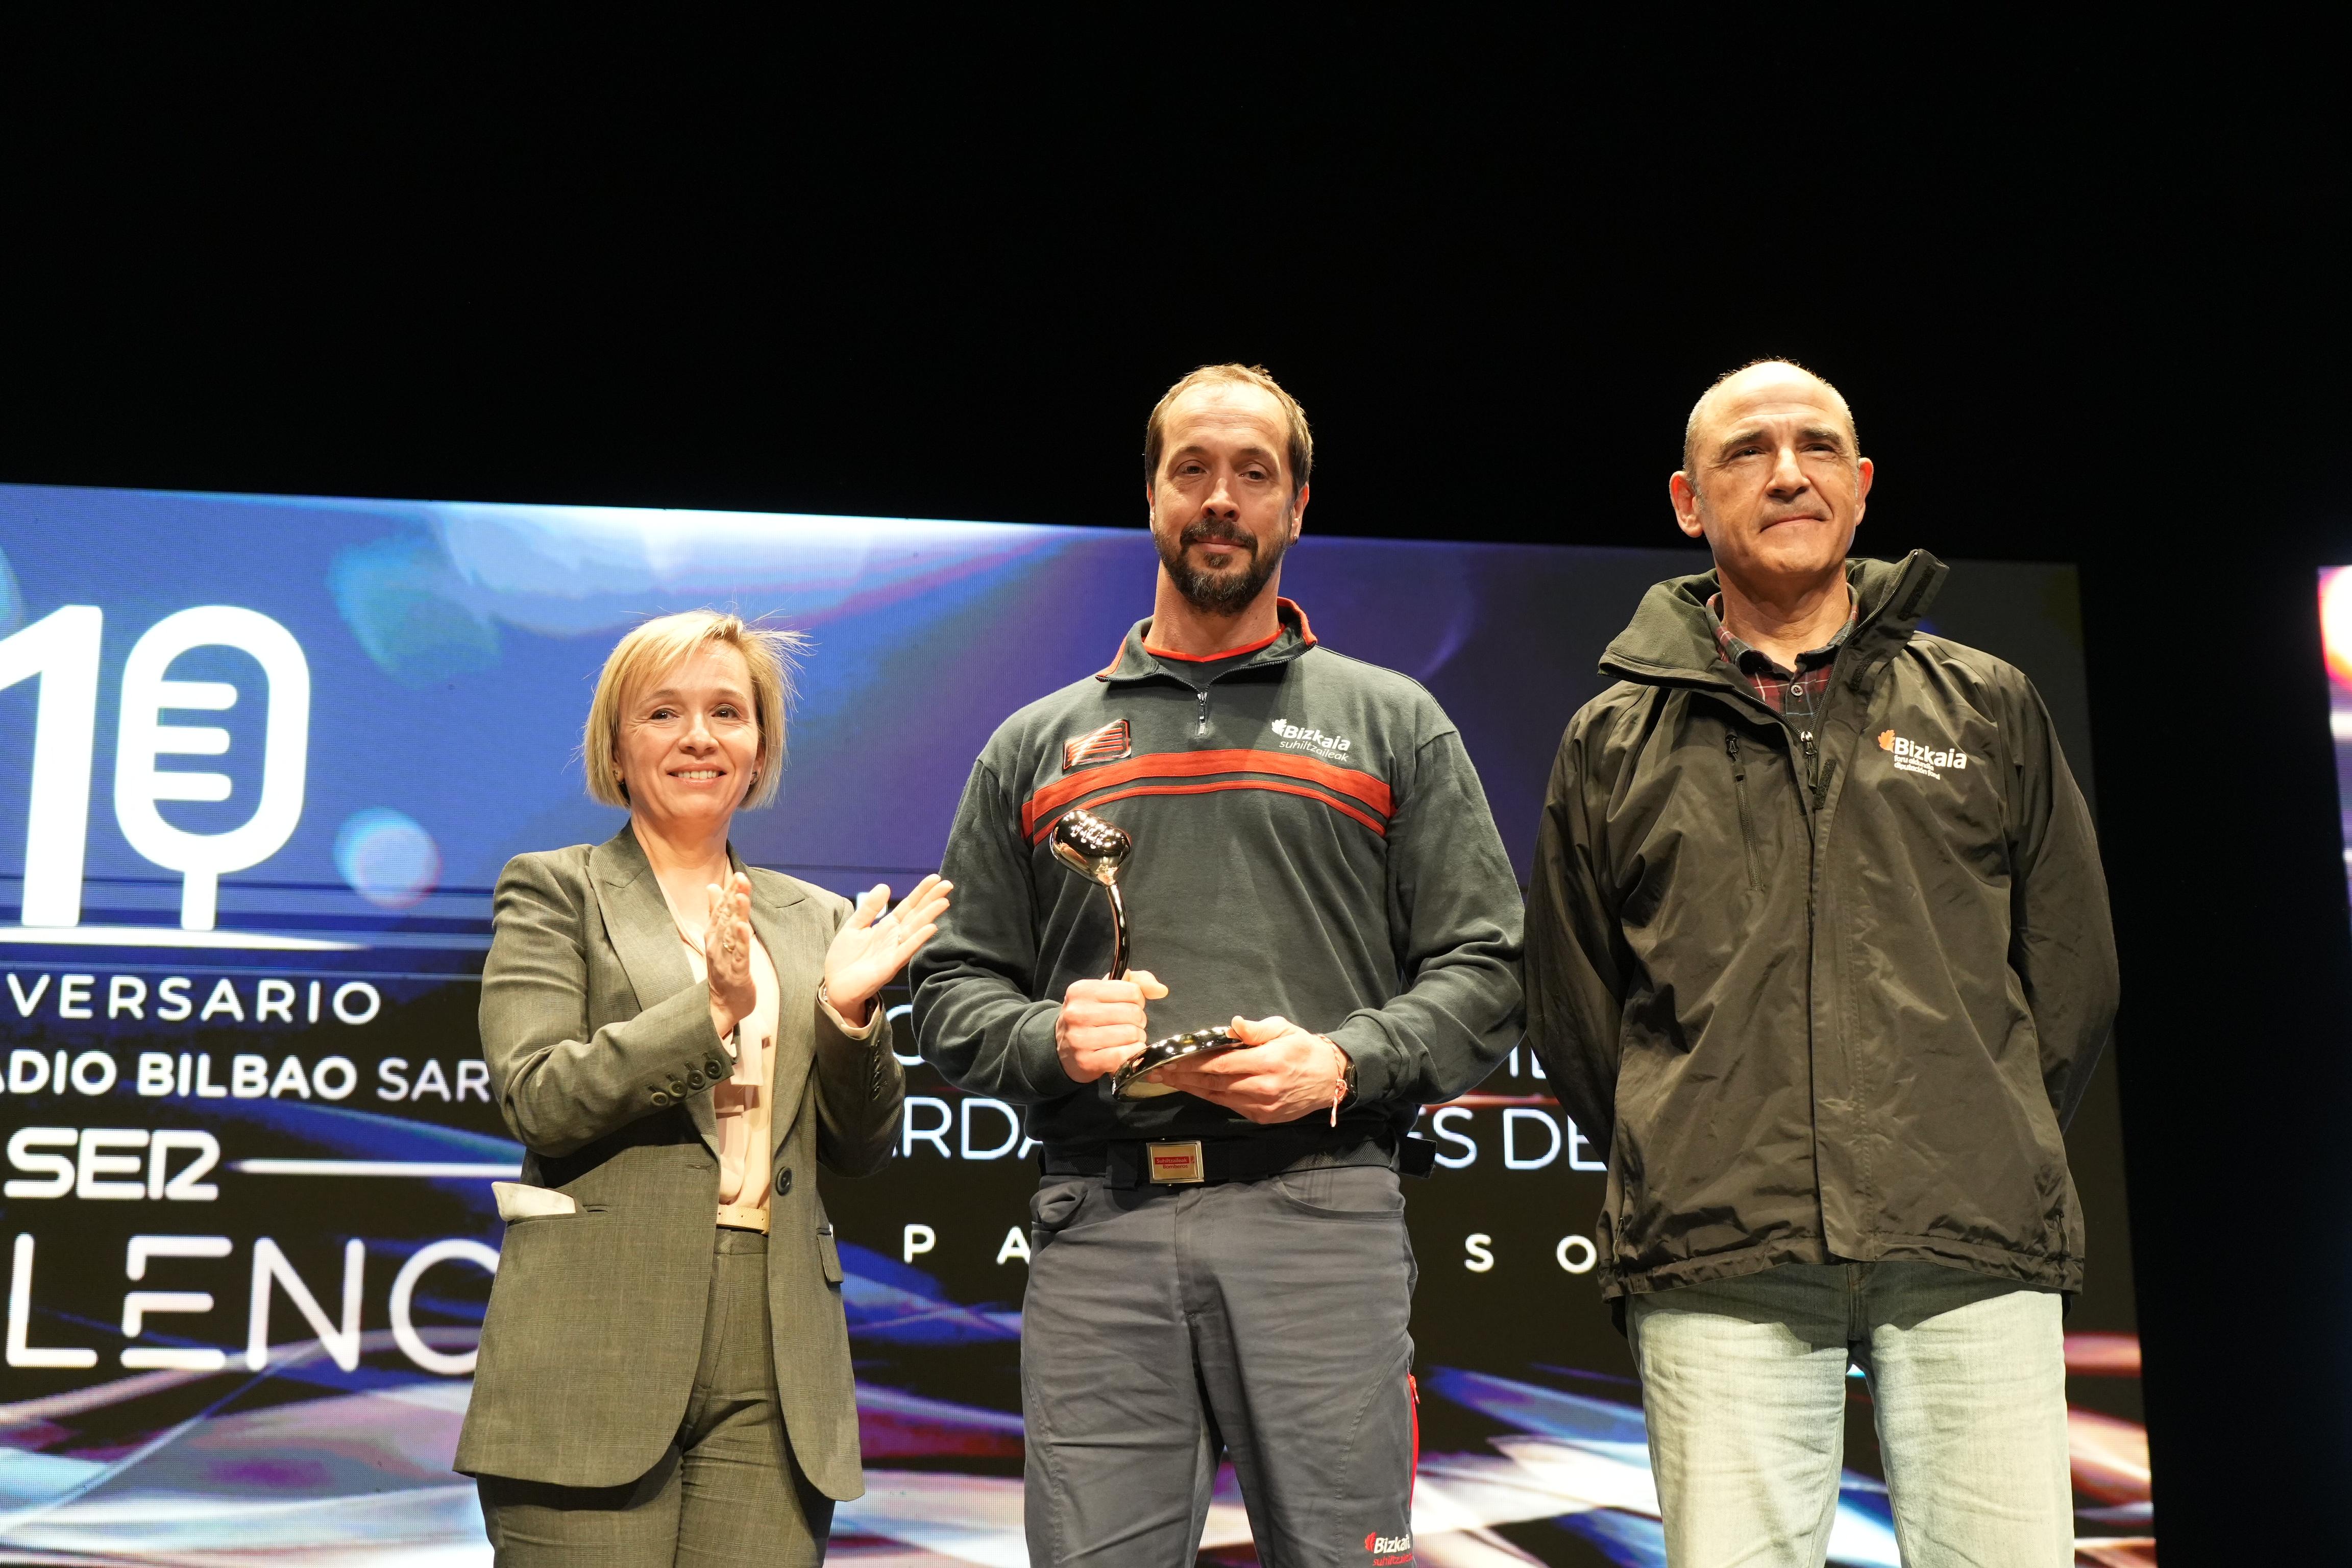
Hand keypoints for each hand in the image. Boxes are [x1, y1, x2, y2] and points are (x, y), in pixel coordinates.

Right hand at [705, 872, 756, 1041]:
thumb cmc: (723, 967)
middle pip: (725, 917)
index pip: (721, 908)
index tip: (739, 874)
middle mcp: (716, 944)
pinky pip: (739, 955)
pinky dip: (741, 941)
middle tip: (741, 878)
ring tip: (741, 897)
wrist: (722, 1005)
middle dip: (734, 897)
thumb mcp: (719, 937)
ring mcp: (725, 959)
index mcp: (713, 934)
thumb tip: (712, 886)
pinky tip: (744, 928)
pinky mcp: (736, 973)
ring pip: (731, 933)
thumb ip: (716, 911)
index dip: (730, 891)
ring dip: (736, 914)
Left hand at [823, 875, 952, 1024]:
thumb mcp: (854, 926)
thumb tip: (885, 885)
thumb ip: (869, 908)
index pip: (908, 906)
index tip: (935, 878)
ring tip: (944, 902)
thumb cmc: (845, 958)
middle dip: (932, 900)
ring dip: (929, 916)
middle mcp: (895, 937)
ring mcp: (894, 951)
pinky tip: (931, 928)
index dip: (921, 892)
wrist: (835, 985)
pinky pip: (906, 950)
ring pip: (915, 930)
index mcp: (887, 927)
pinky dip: (918, 939)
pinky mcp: (889, 966)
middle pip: (916, 915)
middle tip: (949, 885)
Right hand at [1055, 969, 1168, 1083]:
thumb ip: (1138, 982)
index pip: (1132, 991)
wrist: (1062, 1049)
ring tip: (1125, 1039)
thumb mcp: (1108, 992)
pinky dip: (1131, 1054)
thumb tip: (1161, 990)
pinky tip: (1124, 1052)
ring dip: (1136, 1039)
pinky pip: (1123, 1055)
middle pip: (1133, 1013)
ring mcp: (1080, 1038)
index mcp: (1082, 990)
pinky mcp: (1086, 1061)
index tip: (1127, 1007)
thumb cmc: (1091, 1017)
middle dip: (1138, 1021)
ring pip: (1131, 1034)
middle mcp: (1078, 1012)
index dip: (1137, 1001)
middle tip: (1127, 1026)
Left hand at [1147, 1014, 1348, 1124]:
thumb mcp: (1284, 1029)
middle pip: (1213, 1083)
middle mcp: (1262, 1088)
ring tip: (1167, 1079)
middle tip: (1157, 1070)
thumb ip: (1256, 1030)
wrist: (1330, 1079)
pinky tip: (1193, 1088)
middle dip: (1182, 1076)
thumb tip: (1233, 1024)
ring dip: (1190, 1088)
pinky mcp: (1261, 1117)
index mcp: (1268, 1063)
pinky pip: (1228, 1106)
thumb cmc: (1304, 1048)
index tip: (1170, 1058)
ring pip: (1217, 1097)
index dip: (1192, 1062)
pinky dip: (1209, 1096)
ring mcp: (1261, 1106)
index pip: (1220, 1063)